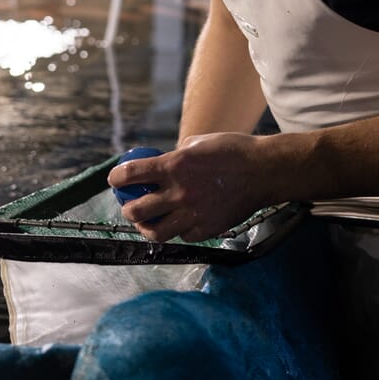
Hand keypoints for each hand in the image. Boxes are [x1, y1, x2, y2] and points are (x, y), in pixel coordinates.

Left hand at [107, 132, 273, 242]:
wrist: (264, 171)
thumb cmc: (234, 150)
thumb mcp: (199, 143)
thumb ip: (176, 155)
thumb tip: (161, 165)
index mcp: (174, 165)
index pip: (131, 174)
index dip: (116, 178)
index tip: (114, 181)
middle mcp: (179, 192)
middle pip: (136, 211)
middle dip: (127, 209)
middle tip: (130, 206)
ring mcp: (193, 214)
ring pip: (156, 233)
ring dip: (147, 228)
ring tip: (148, 224)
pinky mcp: (207, 230)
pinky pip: (182, 237)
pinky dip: (178, 231)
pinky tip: (180, 223)